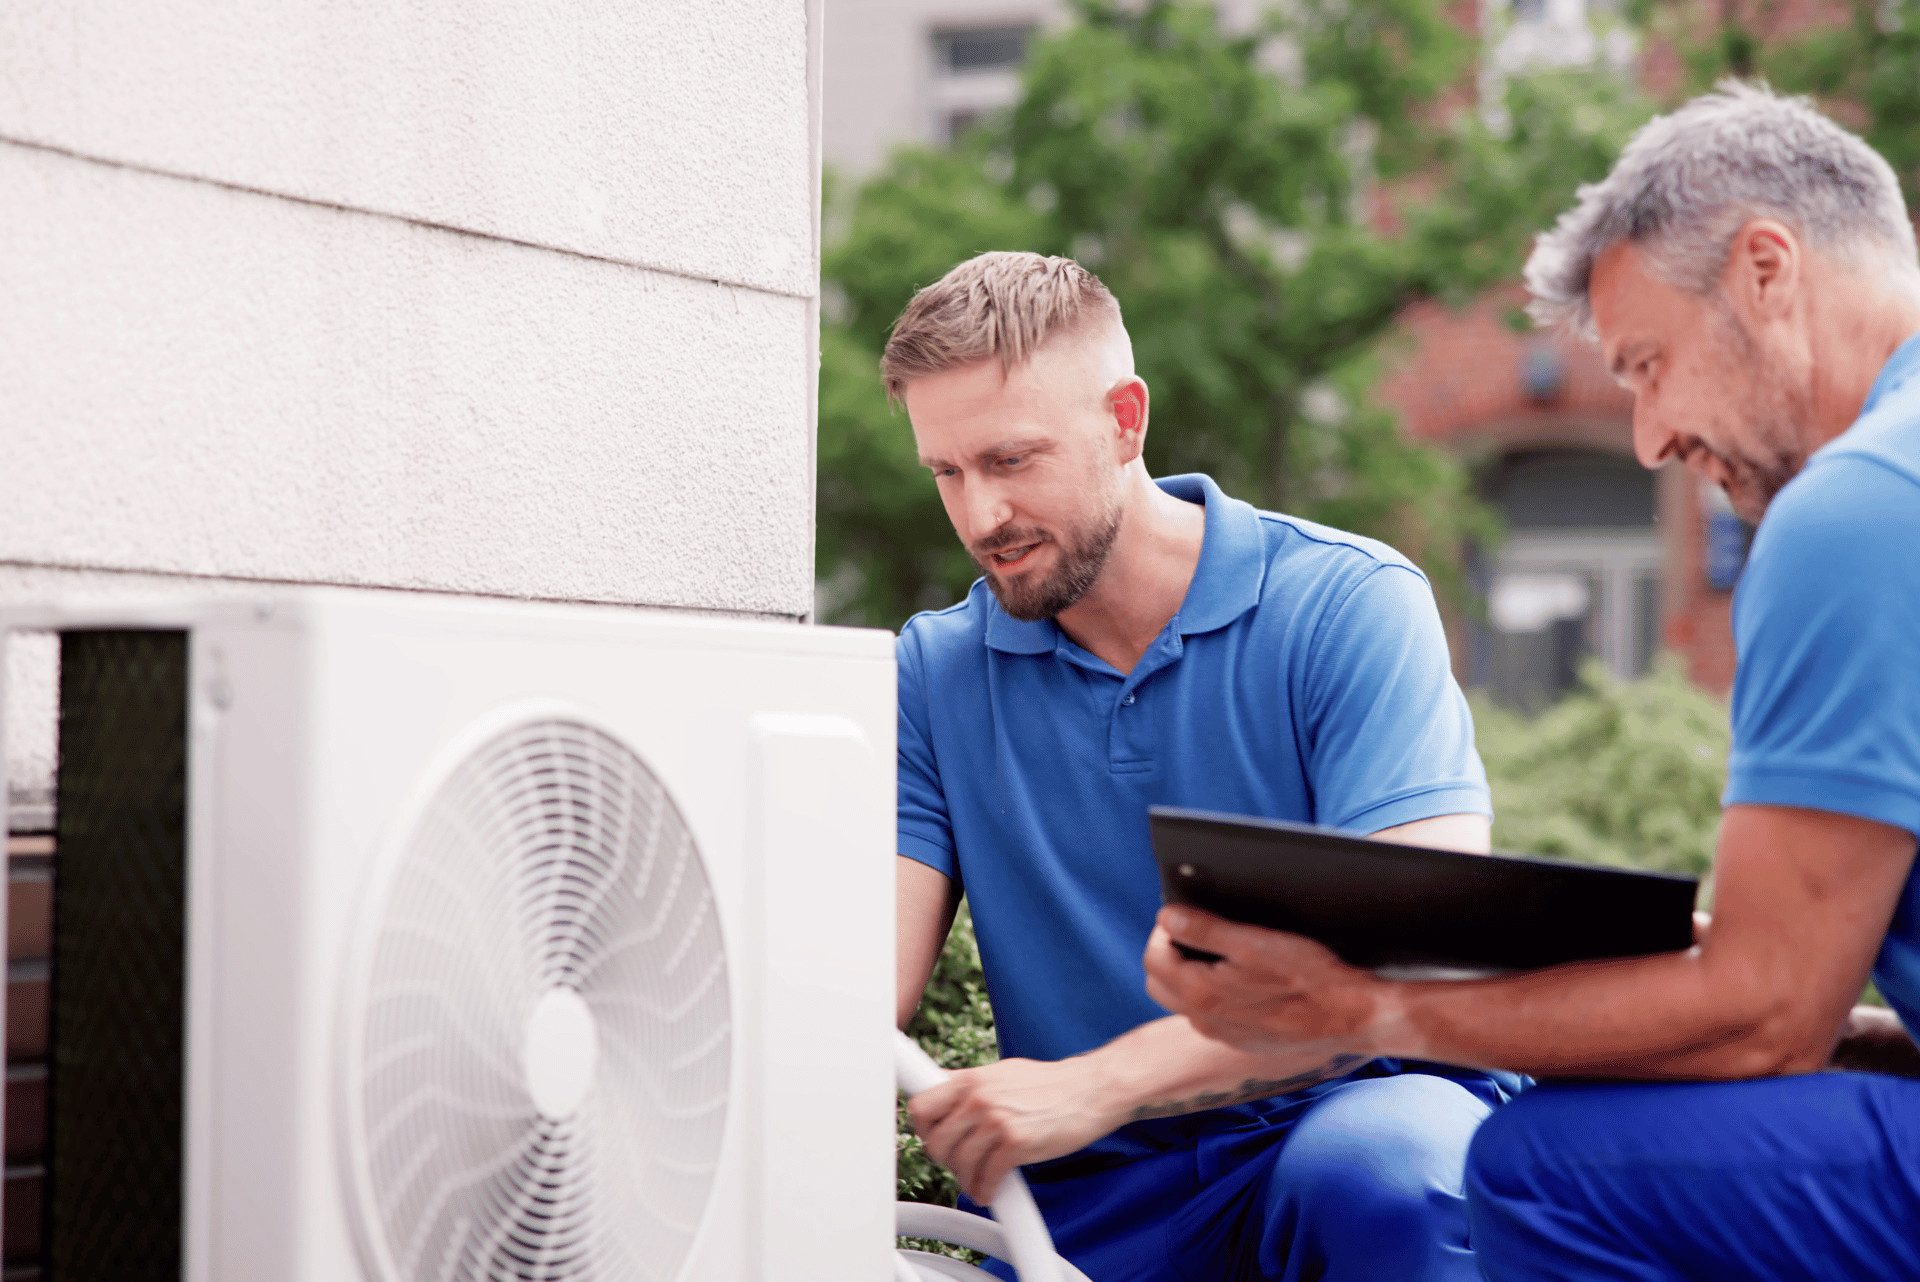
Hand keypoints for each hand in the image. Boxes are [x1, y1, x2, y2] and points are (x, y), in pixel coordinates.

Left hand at [905, 1056, 1119, 1203]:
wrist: (1091, 1090)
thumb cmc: (1049, 1084)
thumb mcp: (1001, 1073)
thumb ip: (971, 1086)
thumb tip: (943, 1094)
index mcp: (970, 1079)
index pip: (920, 1107)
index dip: (923, 1129)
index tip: (931, 1138)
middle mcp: (978, 1098)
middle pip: (935, 1142)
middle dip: (946, 1159)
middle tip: (960, 1163)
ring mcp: (996, 1120)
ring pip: (958, 1164)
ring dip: (966, 1180)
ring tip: (977, 1180)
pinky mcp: (1016, 1144)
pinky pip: (986, 1178)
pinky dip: (986, 1191)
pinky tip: (991, 1189)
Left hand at [1143, 907, 1380, 1055]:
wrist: (1351, 1017)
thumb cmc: (1307, 976)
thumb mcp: (1253, 942)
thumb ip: (1203, 930)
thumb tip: (1166, 916)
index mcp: (1200, 994)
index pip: (1153, 959)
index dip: (1162, 931)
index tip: (1182, 914)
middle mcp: (1205, 1021)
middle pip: (1160, 983)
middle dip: (1169, 953)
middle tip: (1195, 931)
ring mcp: (1224, 1035)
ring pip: (1184, 1001)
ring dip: (1190, 973)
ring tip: (1221, 950)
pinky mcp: (1244, 1041)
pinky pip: (1212, 1014)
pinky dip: (1213, 992)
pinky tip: (1243, 977)